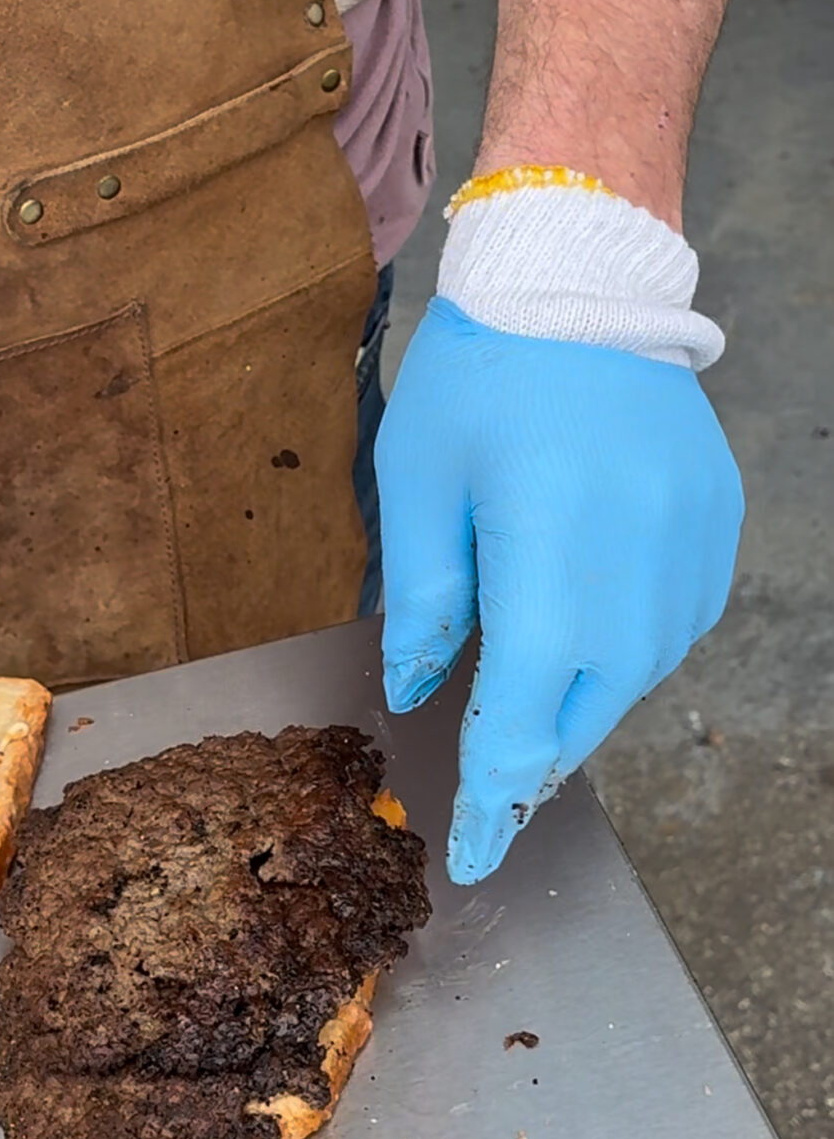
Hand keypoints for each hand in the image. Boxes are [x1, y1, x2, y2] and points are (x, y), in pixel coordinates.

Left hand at [376, 296, 743, 884]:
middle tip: (489, 782)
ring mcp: (691, 551)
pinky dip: (626, 645)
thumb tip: (420, 690)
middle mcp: (637, 571)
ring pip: (636, 676)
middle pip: (586, 714)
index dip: (490, 798)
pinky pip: (674, 623)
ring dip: (580, 698)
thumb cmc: (484, 372)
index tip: (472, 856)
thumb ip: (421, 598)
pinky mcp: (718, 527)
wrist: (585, 281)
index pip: (520, 720)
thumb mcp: (420, 482)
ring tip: (531, 692)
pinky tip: (589, 624)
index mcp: (548, 561)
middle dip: (534, 757)